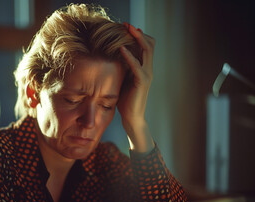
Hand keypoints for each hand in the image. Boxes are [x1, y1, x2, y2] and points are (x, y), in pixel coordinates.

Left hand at [117, 23, 154, 152]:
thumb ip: (123, 67)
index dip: (138, 34)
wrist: (131, 117)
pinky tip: (121, 49)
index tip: (125, 27)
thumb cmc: (125, 99)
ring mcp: (147, 75)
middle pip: (150, 44)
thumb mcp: (123, 78)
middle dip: (138, 32)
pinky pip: (138, 66)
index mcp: (144, 67)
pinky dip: (130, 56)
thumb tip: (112, 54)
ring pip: (147, 51)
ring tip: (127, 30)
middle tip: (126, 24)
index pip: (146, 45)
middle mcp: (148, 69)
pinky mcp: (142, 82)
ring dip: (137, 38)